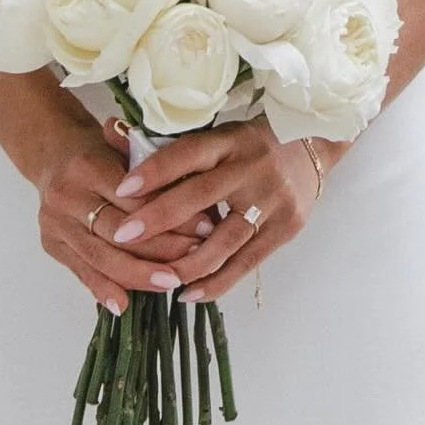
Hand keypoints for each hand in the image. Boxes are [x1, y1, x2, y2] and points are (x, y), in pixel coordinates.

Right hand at [35, 115, 219, 315]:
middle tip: (194, 260)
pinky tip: (124, 304)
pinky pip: (81, 272)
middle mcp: (67, 195)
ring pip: (102, 257)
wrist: (53, 155)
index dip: (173, 218)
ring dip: (139, 275)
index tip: (206, 230)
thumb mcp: (126, 149)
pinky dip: (103, 289)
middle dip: (160, 251)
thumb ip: (155, 176)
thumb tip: (200, 208)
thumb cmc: (101, 152)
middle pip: (119, 233)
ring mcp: (55, 222)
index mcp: (89, 166)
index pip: (137, 201)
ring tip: (171, 282)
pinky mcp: (51, 244)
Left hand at [105, 114, 321, 302]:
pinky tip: (189, 293)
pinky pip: (247, 262)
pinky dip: (217, 281)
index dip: (155, 170)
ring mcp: (273, 200)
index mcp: (231, 139)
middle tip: (122, 237)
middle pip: (201, 196)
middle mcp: (253, 167)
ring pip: (225, 239)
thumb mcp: (215, 132)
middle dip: (159, 219)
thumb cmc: (250, 141)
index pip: (189, 153)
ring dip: (187, 262)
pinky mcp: (286, 228)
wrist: (314, 146)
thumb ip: (163, 140)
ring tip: (155, 277)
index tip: (122, 189)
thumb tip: (110, 130)